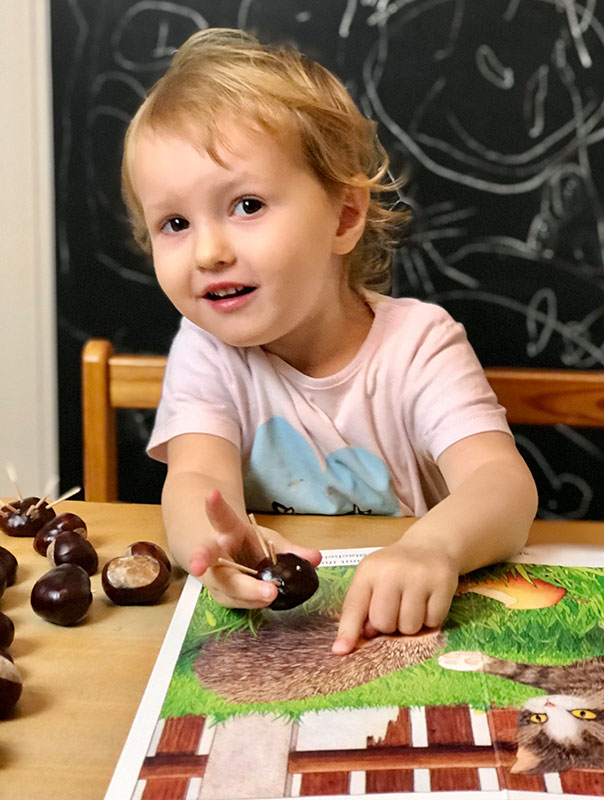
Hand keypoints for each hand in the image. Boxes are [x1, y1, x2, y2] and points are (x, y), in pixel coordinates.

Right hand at [190, 489, 320, 608]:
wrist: (222, 557)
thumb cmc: (245, 546)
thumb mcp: (265, 540)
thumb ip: (290, 550)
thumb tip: (316, 558)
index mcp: (227, 530)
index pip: (221, 517)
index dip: (216, 506)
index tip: (212, 493)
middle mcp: (215, 552)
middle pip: (208, 554)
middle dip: (202, 558)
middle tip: (199, 565)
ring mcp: (214, 576)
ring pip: (224, 584)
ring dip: (244, 592)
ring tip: (268, 596)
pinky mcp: (221, 595)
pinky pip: (237, 600)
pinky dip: (254, 601)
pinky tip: (268, 601)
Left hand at [332, 540, 458, 654]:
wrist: (430, 546)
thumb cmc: (395, 569)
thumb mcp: (372, 579)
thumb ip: (360, 608)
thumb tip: (348, 646)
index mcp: (369, 570)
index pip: (354, 606)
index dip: (348, 631)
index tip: (341, 651)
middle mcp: (392, 570)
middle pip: (384, 623)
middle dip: (389, 625)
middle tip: (396, 609)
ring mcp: (419, 576)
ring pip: (409, 627)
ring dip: (411, 624)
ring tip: (412, 604)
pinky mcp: (443, 584)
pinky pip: (433, 622)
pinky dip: (430, 619)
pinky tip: (428, 601)